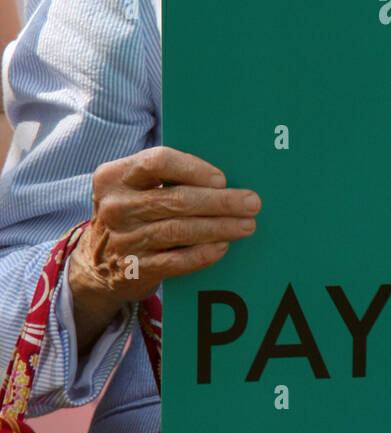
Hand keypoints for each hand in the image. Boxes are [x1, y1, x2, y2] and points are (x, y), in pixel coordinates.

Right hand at [68, 146, 260, 350]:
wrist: (96, 263)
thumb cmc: (132, 214)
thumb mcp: (133, 188)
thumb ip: (167, 178)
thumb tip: (224, 179)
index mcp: (114, 176)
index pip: (158, 162)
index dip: (193, 169)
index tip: (221, 179)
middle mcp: (115, 206)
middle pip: (177, 200)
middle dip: (220, 202)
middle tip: (251, 202)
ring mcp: (123, 240)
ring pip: (180, 230)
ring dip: (219, 227)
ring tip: (246, 225)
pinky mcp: (133, 270)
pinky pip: (175, 261)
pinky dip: (203, 253)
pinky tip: (222, 246)